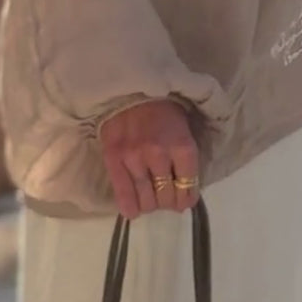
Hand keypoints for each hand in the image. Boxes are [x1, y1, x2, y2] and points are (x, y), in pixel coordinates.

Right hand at [100, 100, 200, 218]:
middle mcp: (159, 155)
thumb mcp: (184, 128)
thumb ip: (185, 158)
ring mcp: (134, 159)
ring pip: (147, 200)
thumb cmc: (162, 109)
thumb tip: (185, 190)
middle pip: (167, 197)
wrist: (130, 91)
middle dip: (170, 201)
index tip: (185, 199)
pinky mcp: (114, 160)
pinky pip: (123, 195)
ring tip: (151, 199)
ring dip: (152, 205)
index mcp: (182, 145)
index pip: (188, 185)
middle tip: (167, 196)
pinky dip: (130, 208)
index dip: (187, 198)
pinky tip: (134, 211)